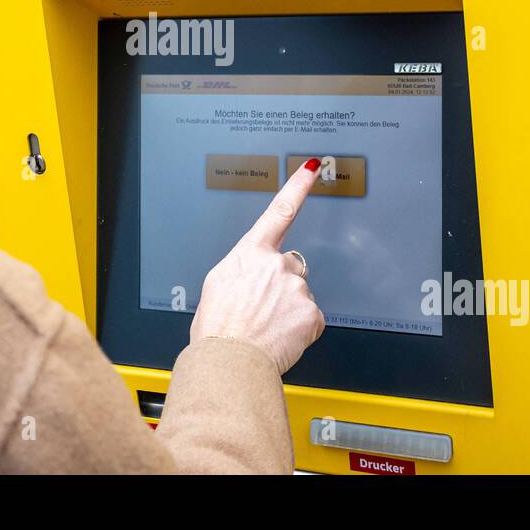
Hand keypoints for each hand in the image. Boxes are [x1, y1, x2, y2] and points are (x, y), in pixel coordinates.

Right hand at [190, 159, 326, 373]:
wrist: (228, 362)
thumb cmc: (217, 329)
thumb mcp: (217, 286)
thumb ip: (242, 270)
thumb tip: (252, 275)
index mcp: (250, 253)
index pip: (278, 212)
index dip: (297, 187)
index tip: (312, 168)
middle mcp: (276, 265)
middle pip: (290, 268)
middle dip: (281, 285)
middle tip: (261, 309)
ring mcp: (296, 288)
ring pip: (299, 296)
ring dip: (288, 310)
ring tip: (266, 328)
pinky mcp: (312, 313)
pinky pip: (310, 319)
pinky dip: (299, 330)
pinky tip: (280, 338)